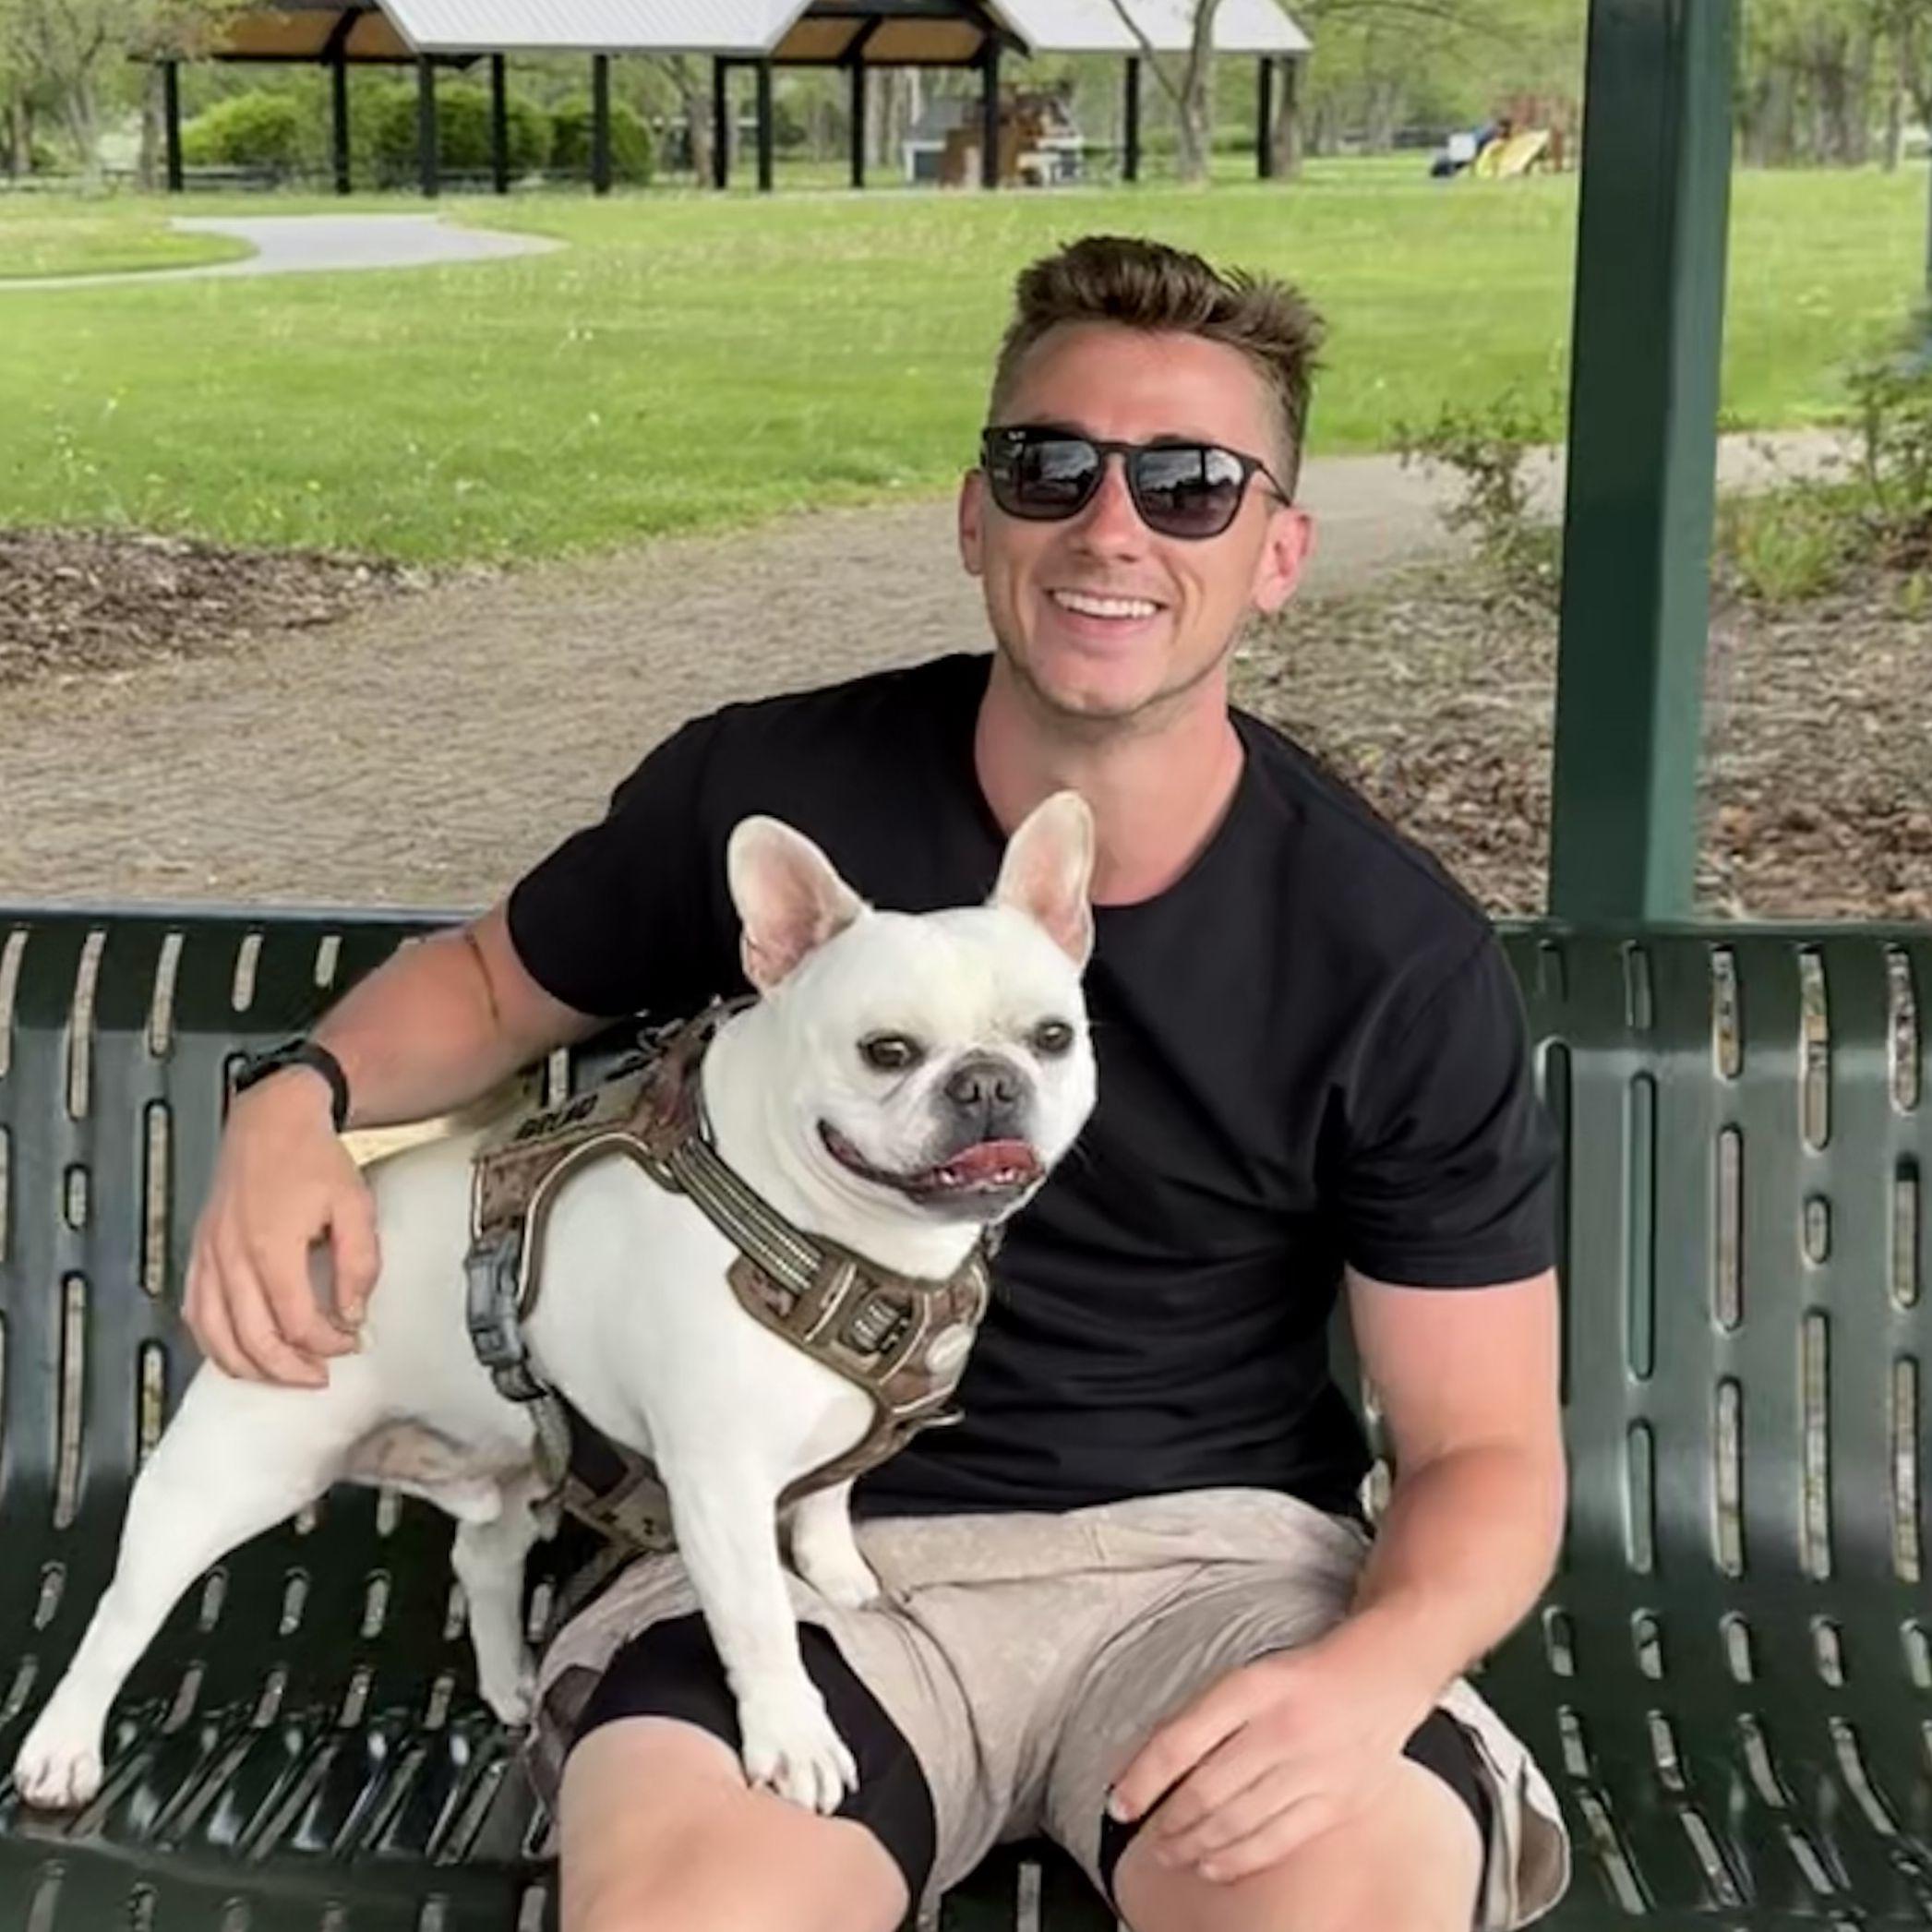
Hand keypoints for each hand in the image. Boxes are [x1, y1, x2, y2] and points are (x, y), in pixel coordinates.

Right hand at [184, 1069, 379, 1385]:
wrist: (270, 1120)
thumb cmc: (314, 1159)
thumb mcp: (355, 1206)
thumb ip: (359, 1264)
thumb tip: (352, 1314)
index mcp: (272, 1246)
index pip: (296, 1322)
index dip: (327, 1343)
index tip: (351, 1342)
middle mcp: (231, 1258)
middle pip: (252, 1340)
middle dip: (289, 1370)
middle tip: (320, 1377)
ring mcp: (208, 1257)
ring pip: (215, 1336)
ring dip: (250, 1367)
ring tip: (284, 1376)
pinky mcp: (198, 1254)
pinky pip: (195, 1314)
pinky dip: (215, 1344)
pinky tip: (240, 1353)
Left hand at [1106, 1632, 1432, 1884]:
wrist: (1383, 1675)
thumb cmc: (1304, 1677)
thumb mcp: (1247, 1677)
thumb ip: (1198, 1718)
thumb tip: (1138, 1764)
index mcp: (1252, 1688)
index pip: (1181, 1740)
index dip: (1142, 1778)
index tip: (1119, 1804)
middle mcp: (1282, 1729)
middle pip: (1208, 1790)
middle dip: (1169, 1823)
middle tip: (1147, 1837)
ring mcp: (1314, 1769)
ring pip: (1239, 1821)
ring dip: (1196, 1846)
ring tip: (1171, 1854)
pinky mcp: (1338, 1802)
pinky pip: (1278, 1841)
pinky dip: (1238, 1860)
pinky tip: (1213, 1866)